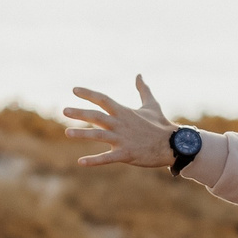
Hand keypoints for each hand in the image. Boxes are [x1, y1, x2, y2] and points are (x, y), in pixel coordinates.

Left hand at [62, 77, 177, 167]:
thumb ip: (143, 90)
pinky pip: (107, 158)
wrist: (173, 144)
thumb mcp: (151, 105)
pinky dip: (94, 160)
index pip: (103, 99)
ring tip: (67, 132)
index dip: (88, 93)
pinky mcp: (126, 154)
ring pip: (98, 136)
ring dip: (82, 134)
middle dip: (80, 113)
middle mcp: (121, 124)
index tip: (74, 89)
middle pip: (96, 116)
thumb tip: (139, 75)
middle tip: (64, 110)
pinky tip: (81, 162)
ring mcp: (123, 139)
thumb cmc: (161, 125)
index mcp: (124, 112)